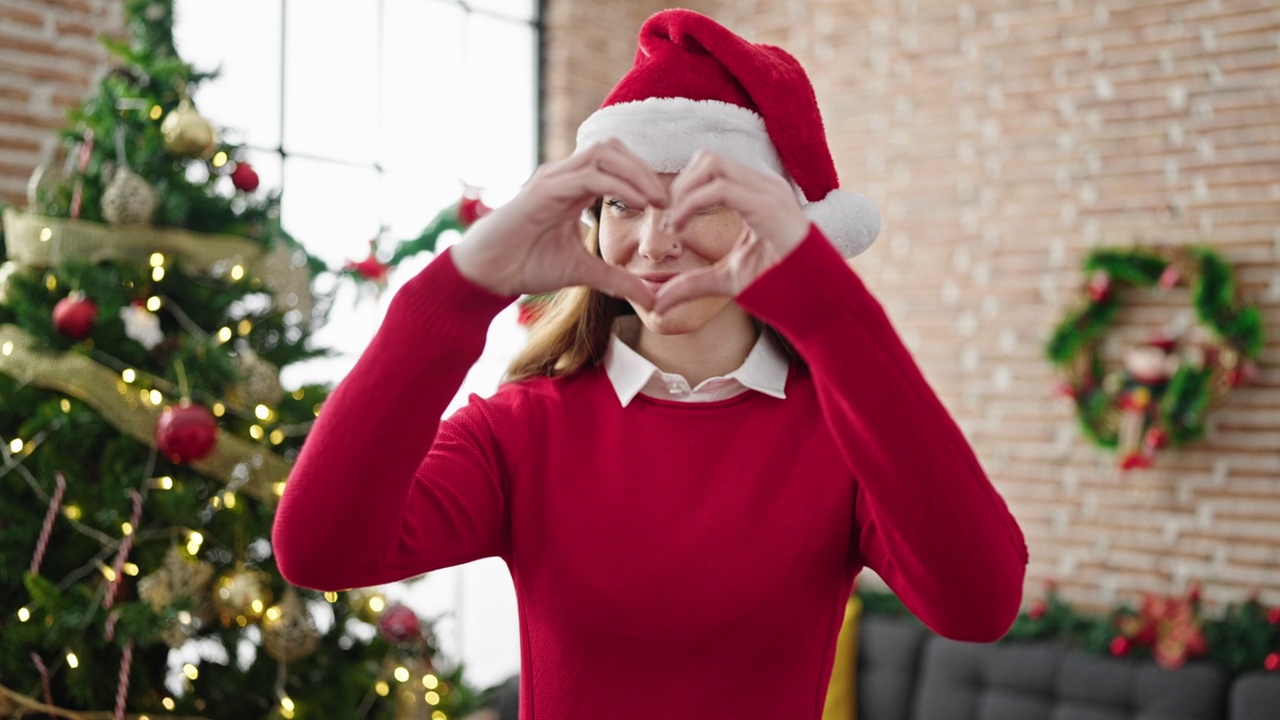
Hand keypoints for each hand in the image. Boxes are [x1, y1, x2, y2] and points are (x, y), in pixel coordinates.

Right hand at [451, 139, 668, 309]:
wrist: (487, 273)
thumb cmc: (526, 265)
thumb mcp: (583, 272)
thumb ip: (616, 280)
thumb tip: (651, 299)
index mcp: (573, 187)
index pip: (615, 162)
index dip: (643, 176)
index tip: (665, 205)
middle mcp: (563, 175)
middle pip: (613, 148)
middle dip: (644, 169)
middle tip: (667, 200)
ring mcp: (553, 178)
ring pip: (603, 154)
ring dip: (636, 173)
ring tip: (657, 200)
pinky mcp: (545, 190)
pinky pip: (590, 176)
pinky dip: (619, 186)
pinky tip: (639, 204)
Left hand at [652, 151, 811, 315]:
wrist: (814, 301)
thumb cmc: (779, 286)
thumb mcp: (726, 281)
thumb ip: (692, 284)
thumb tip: (657, 302)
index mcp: (755, 193)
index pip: (711, 167)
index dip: (683, 187)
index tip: (671, 221)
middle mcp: (763, 185)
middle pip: (707, 158)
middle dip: (680, 186)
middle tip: (672, 221)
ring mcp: (768, 192)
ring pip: (711, 164)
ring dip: (684, 191)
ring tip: (677, 224)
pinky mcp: (769, 206)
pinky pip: (721, 189)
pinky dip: (692, 203)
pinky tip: (683, 226)